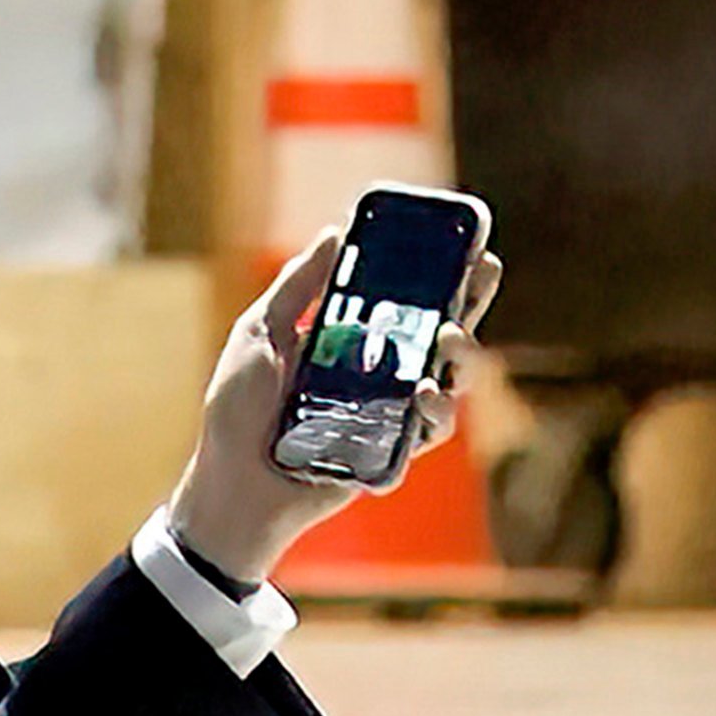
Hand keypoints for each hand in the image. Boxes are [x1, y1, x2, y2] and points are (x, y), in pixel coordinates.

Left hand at [162, 225, 504, 583]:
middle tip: (483, 274)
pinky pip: (429, 434)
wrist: (232, 484)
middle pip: (441, 335)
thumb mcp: (259, 333)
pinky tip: (426, 394)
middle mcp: (378, 376)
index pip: (405, 301)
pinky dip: (436, 414)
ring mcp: (388, 416)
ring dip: (463, 356)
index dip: (441, 274)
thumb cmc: (237, 412)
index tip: (467, 244)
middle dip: (471, 302)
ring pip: (450, 382)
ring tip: (449, 339)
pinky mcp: (390, 455)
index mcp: (351, 341)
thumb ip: (298, 287)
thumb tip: (336, 232)